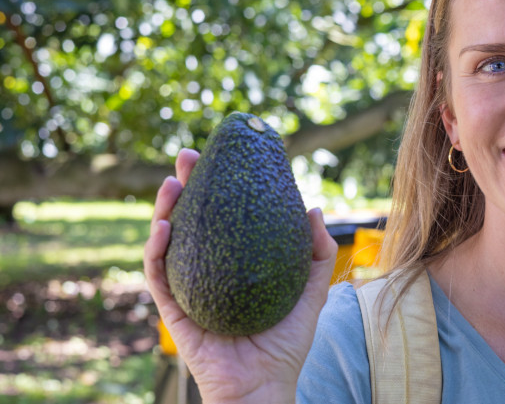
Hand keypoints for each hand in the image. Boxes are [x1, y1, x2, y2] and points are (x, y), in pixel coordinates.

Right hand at [144, 148, 337, 402]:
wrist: (264, 386)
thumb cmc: (287, 344)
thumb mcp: (311, 292)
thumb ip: (317, 253)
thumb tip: (313, 209)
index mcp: (234, 263)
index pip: (223, 216)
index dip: (218, 185)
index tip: (222, 155)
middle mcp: (208, 270)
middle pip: (190, 219)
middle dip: (185, 184)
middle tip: (188, 156)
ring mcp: (188, 287)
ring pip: (167, 241)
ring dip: (164, 208)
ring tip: (172, 182)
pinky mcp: (173, 309)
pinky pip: (159, 275)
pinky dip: (157, 250)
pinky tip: (165, 226)